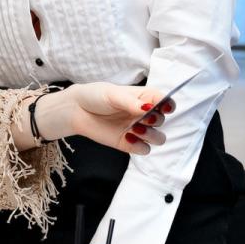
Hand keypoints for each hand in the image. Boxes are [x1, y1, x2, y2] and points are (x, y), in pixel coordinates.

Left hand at [40, 85, 170, 154]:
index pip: (165, 101)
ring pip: (158, 138)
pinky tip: (127, 137)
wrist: (76, 111)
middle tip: (143, 117)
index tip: (163, 107)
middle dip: (155, 120)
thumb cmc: (94, 96)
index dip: (168, 105)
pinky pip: (144, 150)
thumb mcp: (113, 94)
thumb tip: (148, 108)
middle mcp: (143, 114)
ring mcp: (137, 129)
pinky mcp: (128, 143)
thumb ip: (131, 103)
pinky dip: (140, 146)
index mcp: (143, 98)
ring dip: (151, 135)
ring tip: (135, 129)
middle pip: (163, 121)